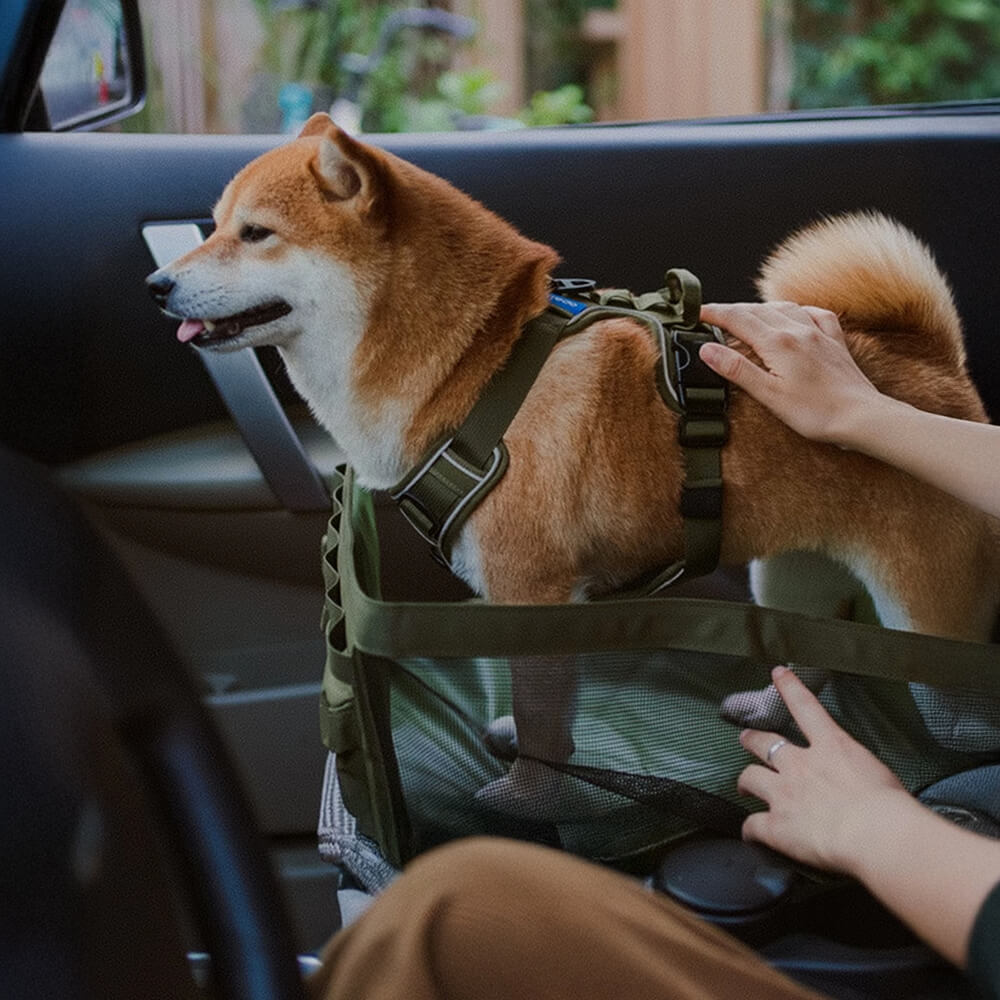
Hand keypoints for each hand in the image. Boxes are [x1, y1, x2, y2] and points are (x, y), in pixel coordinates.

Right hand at [698, 302, 882, 446]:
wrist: (861, 416)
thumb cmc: (817, 412)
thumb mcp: (768, 394)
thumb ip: (737, 369)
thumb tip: (708, 350)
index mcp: (779, 343)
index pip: (737, 319)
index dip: (713, 313)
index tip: (695, 312)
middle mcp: (798, 330)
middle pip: (756, 310)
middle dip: (731, 310)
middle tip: (711, 315)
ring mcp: (818, 333)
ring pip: (783, 308)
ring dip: (759, 308)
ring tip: (744, 314)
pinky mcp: (834, 341)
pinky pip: (813, 314)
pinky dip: (796, 310)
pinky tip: (793, 315)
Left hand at [737, 666, 906, 874]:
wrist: (876, 833)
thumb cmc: (891, 805)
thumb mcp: (878, 774)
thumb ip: (858, 772)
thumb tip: (862, 787)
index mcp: (831, 747)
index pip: (805, 707)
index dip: (789, 688)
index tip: (777, 673)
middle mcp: (800, 765)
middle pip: (764, 743)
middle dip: (752, 739)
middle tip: (745, 739)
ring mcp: (783, 793)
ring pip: (750, 777)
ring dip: (745, 781)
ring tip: (742, 785)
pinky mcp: (776, 825)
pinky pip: (752, 824)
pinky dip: (749, 830)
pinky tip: (750, 835)